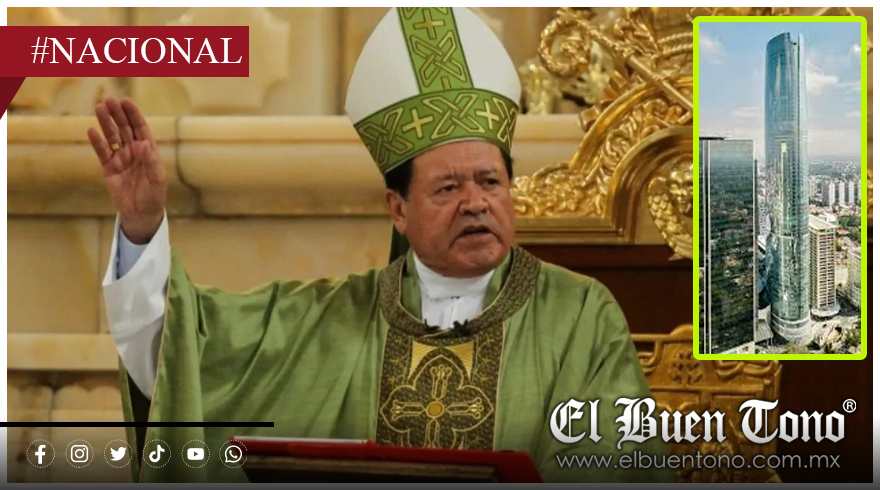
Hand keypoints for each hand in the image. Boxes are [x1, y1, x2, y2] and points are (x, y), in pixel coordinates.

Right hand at [87, 97, 166, 243]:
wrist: (141, 214)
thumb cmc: (154, 196)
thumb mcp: (157, 179)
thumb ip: (151, 161)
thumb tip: (143, 144)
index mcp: (148, 151)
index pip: (140, 128)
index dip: (133, 115)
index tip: (126, 102)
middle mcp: (134, 151)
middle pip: (124, 128)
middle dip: (118, 114)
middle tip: (109, 101)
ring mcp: (121, 158)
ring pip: (112, 137)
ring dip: (106, 123)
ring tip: (99, 108)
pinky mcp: (109, 168)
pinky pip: (102, 152)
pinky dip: (97, 142)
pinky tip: (91, 131)